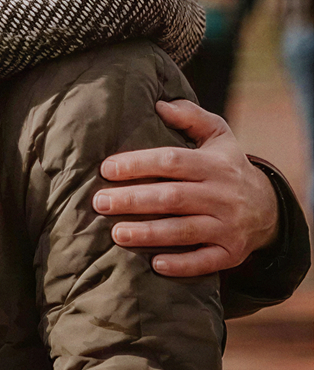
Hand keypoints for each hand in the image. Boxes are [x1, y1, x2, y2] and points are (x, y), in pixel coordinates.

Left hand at [94, 99, 279, 276]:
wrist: (269, 207)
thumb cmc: (228, 165)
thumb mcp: (218, 134)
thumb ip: (190, 116)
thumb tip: (159, 104)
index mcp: (214, 164)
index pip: (172, 161)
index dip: (138, 164)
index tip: (106, 169)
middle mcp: (222, 195)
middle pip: (172, 198)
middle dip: (133, 200)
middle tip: (99, 202)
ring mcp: (228, 226)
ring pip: (184, 231)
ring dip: (149, 234)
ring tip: (116, 233)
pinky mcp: (232, 253)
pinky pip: (206, 262)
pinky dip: (181, 265)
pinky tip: (155, 265)